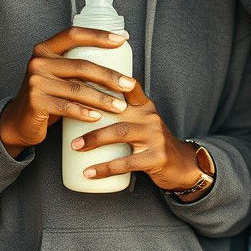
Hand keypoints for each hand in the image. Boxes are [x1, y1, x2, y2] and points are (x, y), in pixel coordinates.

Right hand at [0, 26, 134, 156]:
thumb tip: (118, 64)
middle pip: (81, 65)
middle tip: (129, 85)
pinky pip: (66, 106)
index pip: (74, 35)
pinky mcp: (35, 102)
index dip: (99, 35)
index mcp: (46, 48)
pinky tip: (98, 117)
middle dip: (109, 76)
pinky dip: (84, 112)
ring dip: (103, 99)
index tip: (123, 39)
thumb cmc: (48, 95)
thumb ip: (77, 66)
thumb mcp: (58, 75)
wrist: (19, 121)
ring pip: (77, 89)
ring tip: (120, 106)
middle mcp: (39, 61)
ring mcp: (35, 81)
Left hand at [68, 76, 200, 192]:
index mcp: (145, 107)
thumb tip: (82, 109)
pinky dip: (105, 168)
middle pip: (117, 110)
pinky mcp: (157, 157)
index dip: (108, 80)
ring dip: (95, 139)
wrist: (183, 165)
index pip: (128, 87)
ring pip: (121, 133)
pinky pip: (126, 162)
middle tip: (67, 118)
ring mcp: (155, 137)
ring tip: (76, 147)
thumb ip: (122, 115)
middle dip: (90, 115)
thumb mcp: (143, 124)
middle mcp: (151, 117)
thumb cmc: (153, 144)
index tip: (84, 78)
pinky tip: (89, 173)